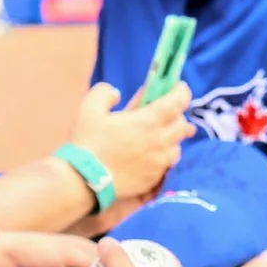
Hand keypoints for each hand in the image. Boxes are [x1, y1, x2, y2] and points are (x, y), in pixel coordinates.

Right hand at [68, 80, 191, 200]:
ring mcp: (159, 162)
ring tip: (160, 136)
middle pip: (183, 125)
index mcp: (148, 121)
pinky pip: (168, 164)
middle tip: (169, 113)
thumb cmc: (87, 142)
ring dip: (172, 138)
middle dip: (178, 116)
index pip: (179, 101)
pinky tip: (152, 155)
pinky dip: (164, 156)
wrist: (84, 179)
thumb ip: (104, 93)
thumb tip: (116, 94)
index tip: (178, 87)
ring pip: (177, 146)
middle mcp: (159, 141)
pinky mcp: (154, 178)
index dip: (182, 91)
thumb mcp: (90, 108)